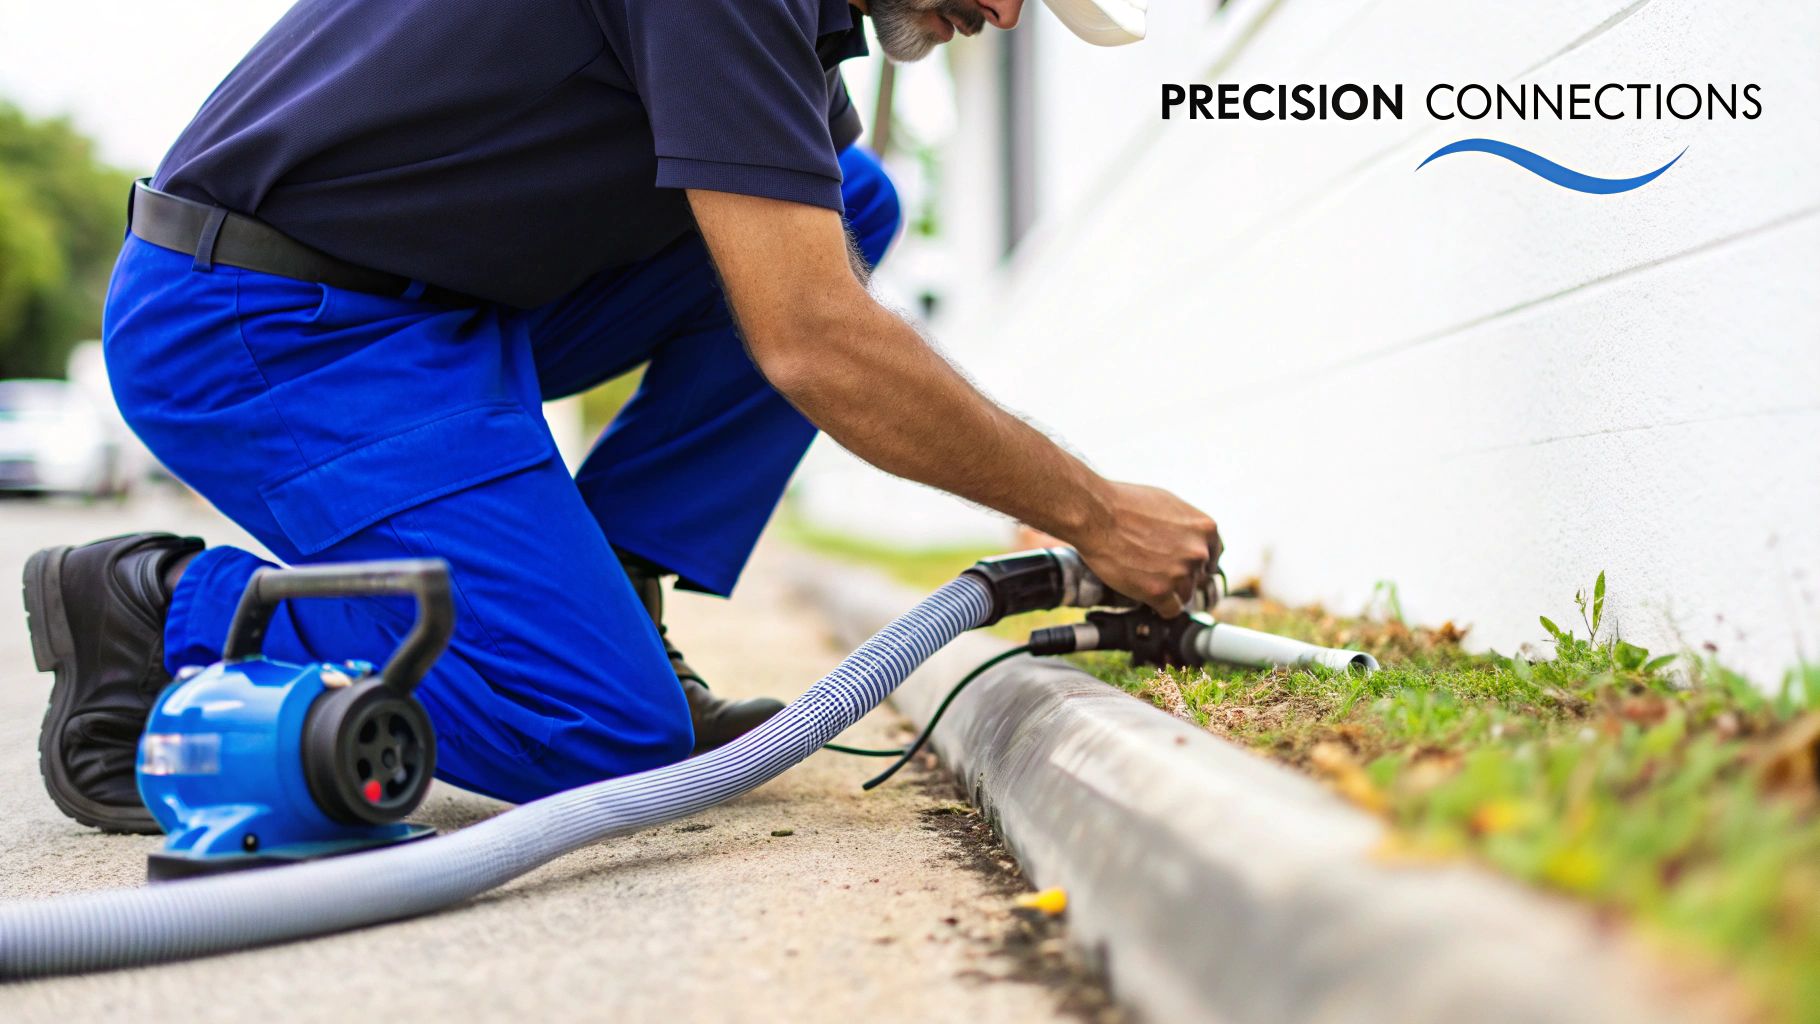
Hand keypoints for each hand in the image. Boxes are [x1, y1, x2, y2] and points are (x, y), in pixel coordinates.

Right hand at [1071, 481, 1220, 617]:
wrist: (1097, 514)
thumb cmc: (1126, 503)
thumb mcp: (1169, 504)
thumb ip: (1188, 526)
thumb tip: (1193, 541)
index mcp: (1206, 529)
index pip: (1213, 558)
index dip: (1194, 563)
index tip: (1181, 566)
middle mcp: (1199, 552)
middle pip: (1197, 578)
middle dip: (1178, 576)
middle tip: (1155, 569)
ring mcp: (1180, 573)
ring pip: (1183, 595)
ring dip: (1167, 591)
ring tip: (1143, 576)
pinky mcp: (1159, 591)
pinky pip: (1170, 610)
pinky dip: (1159, 606)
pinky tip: (1145, 593)